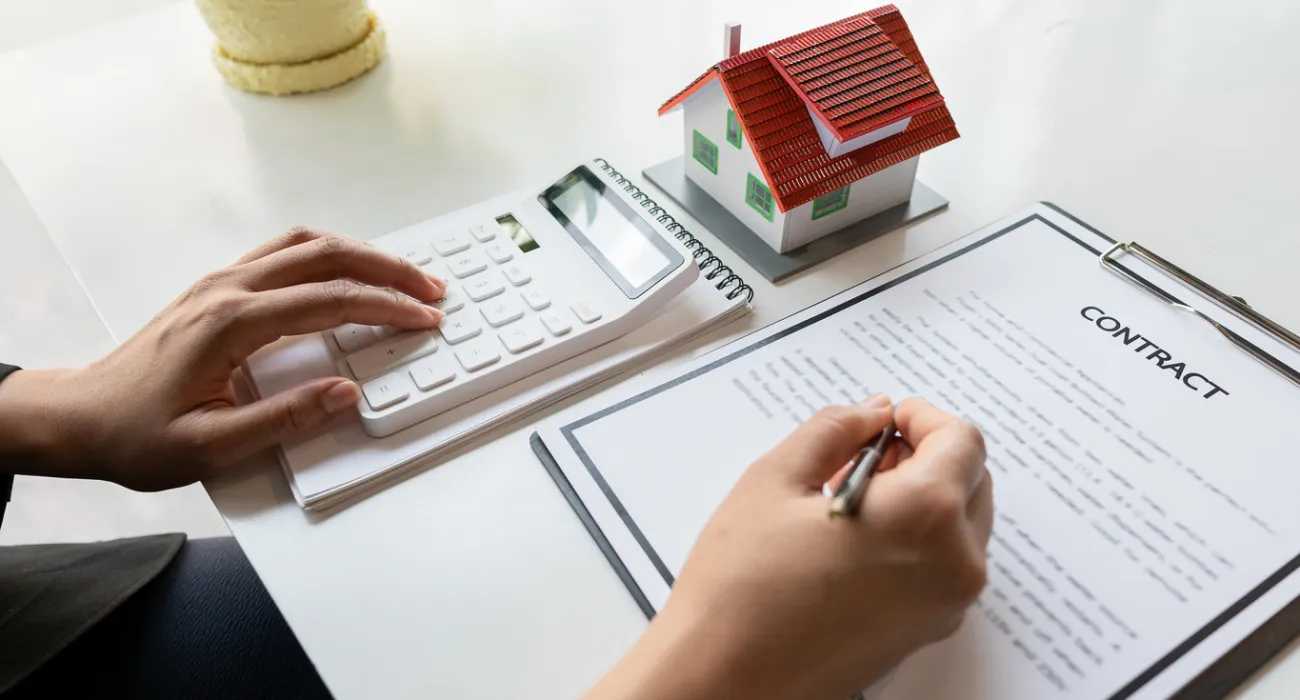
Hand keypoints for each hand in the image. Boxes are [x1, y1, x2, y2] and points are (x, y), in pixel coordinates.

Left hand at [0, 228, 446, 490]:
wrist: (79, 418)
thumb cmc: (135, 434)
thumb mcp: (210, 446)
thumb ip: (284, 419)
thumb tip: (346, 394)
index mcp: (231, 323)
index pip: (331, 301)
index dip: (387, 308)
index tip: (425, 319)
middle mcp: (227, 290)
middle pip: (327, 256)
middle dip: (388, 269)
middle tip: (431, 288)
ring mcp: (220, 283)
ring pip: (306, 245)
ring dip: (361, 253)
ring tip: (401, 275)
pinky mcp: (217, 289)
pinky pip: (283, 252)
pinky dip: (328, 254)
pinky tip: (347, 271)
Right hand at [586, 396, 992, 699]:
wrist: (723, 679)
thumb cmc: (741, 591)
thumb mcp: (776, 479)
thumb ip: (834, 430)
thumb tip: (870, 413)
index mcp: (924, 516)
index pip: (961, 440)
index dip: (923, 416)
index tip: (889, 418)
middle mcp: (952, 565)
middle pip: (972, 481)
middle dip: (926, 455)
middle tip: (866, 452)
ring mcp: (945, 606)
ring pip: (961, 526)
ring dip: (922, 497)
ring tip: (852, 498)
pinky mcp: (926, 632)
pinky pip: (944, 566)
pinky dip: (917, 539)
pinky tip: (854, 539)